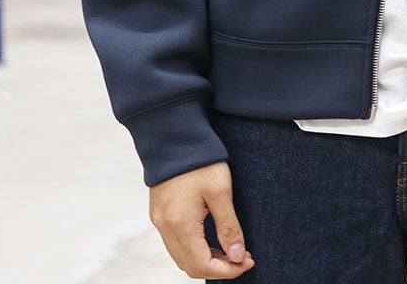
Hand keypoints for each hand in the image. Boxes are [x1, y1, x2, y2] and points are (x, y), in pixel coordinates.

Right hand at [149, 159, 254, 277]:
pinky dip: (194, 249)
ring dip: (205, 259)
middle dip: (218, 268)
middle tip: (242, 256)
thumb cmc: (200, 160)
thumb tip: (237, 256)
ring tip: (229, 248)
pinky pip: (174, 243)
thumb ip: (228, 226)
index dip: (227, 271)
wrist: (175, 136)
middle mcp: (165, 227)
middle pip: (190, 266)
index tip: (247, 261)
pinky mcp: (159, 213)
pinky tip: (210, 238)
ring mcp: (159, 220)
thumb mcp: (221, 190)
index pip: (202, 265)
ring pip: (181, 257)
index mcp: (180, 223)